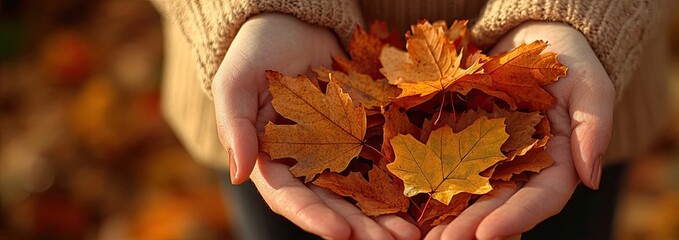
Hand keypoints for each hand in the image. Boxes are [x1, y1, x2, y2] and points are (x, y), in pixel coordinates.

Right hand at [213, 13, 418, 239]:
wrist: (292, 24)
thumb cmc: (255, 52)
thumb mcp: (235, 84)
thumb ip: (233, 128)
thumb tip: (237, 175)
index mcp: (271, 162)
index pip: (291, 200)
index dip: (315, 219)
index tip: (343, 233)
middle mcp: (306, 165)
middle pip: (333, 205)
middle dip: (362, 227)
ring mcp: (336, 152)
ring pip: (362, 191)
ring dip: (386, 214)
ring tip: (414, 230)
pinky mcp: (363, 134)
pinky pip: (383, 160)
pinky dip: (401, 179)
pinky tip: (424, 194)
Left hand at [426, 21, 614, 238]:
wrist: (532, 40)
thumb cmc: (568, 62)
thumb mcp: (590, 86)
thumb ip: (594, 128)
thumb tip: (592, 179)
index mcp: (558, 166)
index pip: (540, 199)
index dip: (514, 218)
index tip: (486, 233)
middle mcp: (522, 170)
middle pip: (498, 205)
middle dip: (470, 227)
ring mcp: (490, 158)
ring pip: (468, 194)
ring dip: (446, 216)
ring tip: (421, 236)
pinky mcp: (463, 142)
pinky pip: (444, 164)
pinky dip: (428, 183)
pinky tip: (408, 199)